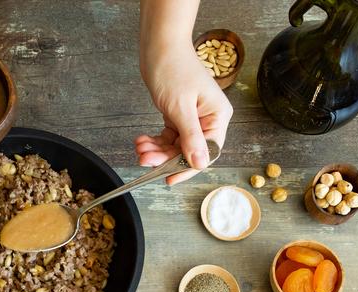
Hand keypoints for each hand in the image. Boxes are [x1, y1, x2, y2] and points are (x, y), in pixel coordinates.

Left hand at [137, 0, 231, 184]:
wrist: (160, 47)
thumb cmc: (173, 69)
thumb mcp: (181, 108)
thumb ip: (191, 138)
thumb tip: (200, 163)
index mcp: (217, 116)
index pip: (207, 152)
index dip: (187, 168)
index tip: (169, 179)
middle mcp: (208, 118)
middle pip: (188, 150)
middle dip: (165, 157)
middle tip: (145, 159)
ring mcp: (193, 117)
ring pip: (175, 145)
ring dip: (156, 150)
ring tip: (140, 147)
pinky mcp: (178, 115)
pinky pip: (168, 136)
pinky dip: (155, 140)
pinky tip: (142, 140)